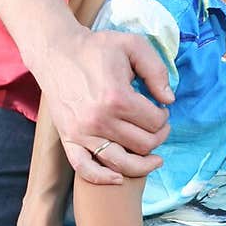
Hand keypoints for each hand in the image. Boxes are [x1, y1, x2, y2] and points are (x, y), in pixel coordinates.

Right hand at [38, 26, 172, 185]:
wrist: (57, 52)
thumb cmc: (97, 48)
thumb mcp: (133, 46)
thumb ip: (156, 71)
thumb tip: (169, 100)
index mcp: (117, 97)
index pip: (155, 121)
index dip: (164, 116)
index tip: (161, 109)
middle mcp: (100, 120)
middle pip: (143, 144)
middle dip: (158, 137)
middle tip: (159, 126)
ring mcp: (82, 132)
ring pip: (121, 162)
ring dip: (142, 163)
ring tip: (154, 159)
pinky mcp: (68, 138)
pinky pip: (85, 169)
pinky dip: (103, 178)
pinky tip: (119, 178)